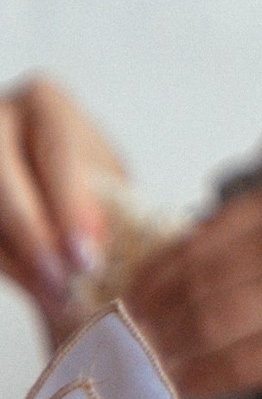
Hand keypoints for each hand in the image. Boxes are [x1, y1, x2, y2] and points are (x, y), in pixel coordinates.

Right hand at [0, 79, 128, 321]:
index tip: (88, 256)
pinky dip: (9, 266)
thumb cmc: (88, 175)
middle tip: (65, 282)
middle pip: (5, 181)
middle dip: (35, 238)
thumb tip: (114, 250)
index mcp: (43, 102)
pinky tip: (36, 288)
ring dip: (20, 261)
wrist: (53, 178)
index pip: (56, 153)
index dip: (70, 209)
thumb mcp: (104, 178)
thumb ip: (106, 204)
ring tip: (56, 296)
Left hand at [126, 175, 261, 398]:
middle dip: (150, 317)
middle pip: (192, 282)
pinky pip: (237, 366)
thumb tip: (183, 274)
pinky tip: (188, 387)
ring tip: (152, 366)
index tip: (130, 301)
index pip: (196, 239)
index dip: (151, 276)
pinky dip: (202, 379)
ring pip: (206, 324)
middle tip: (127, 341)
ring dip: (169, 350)